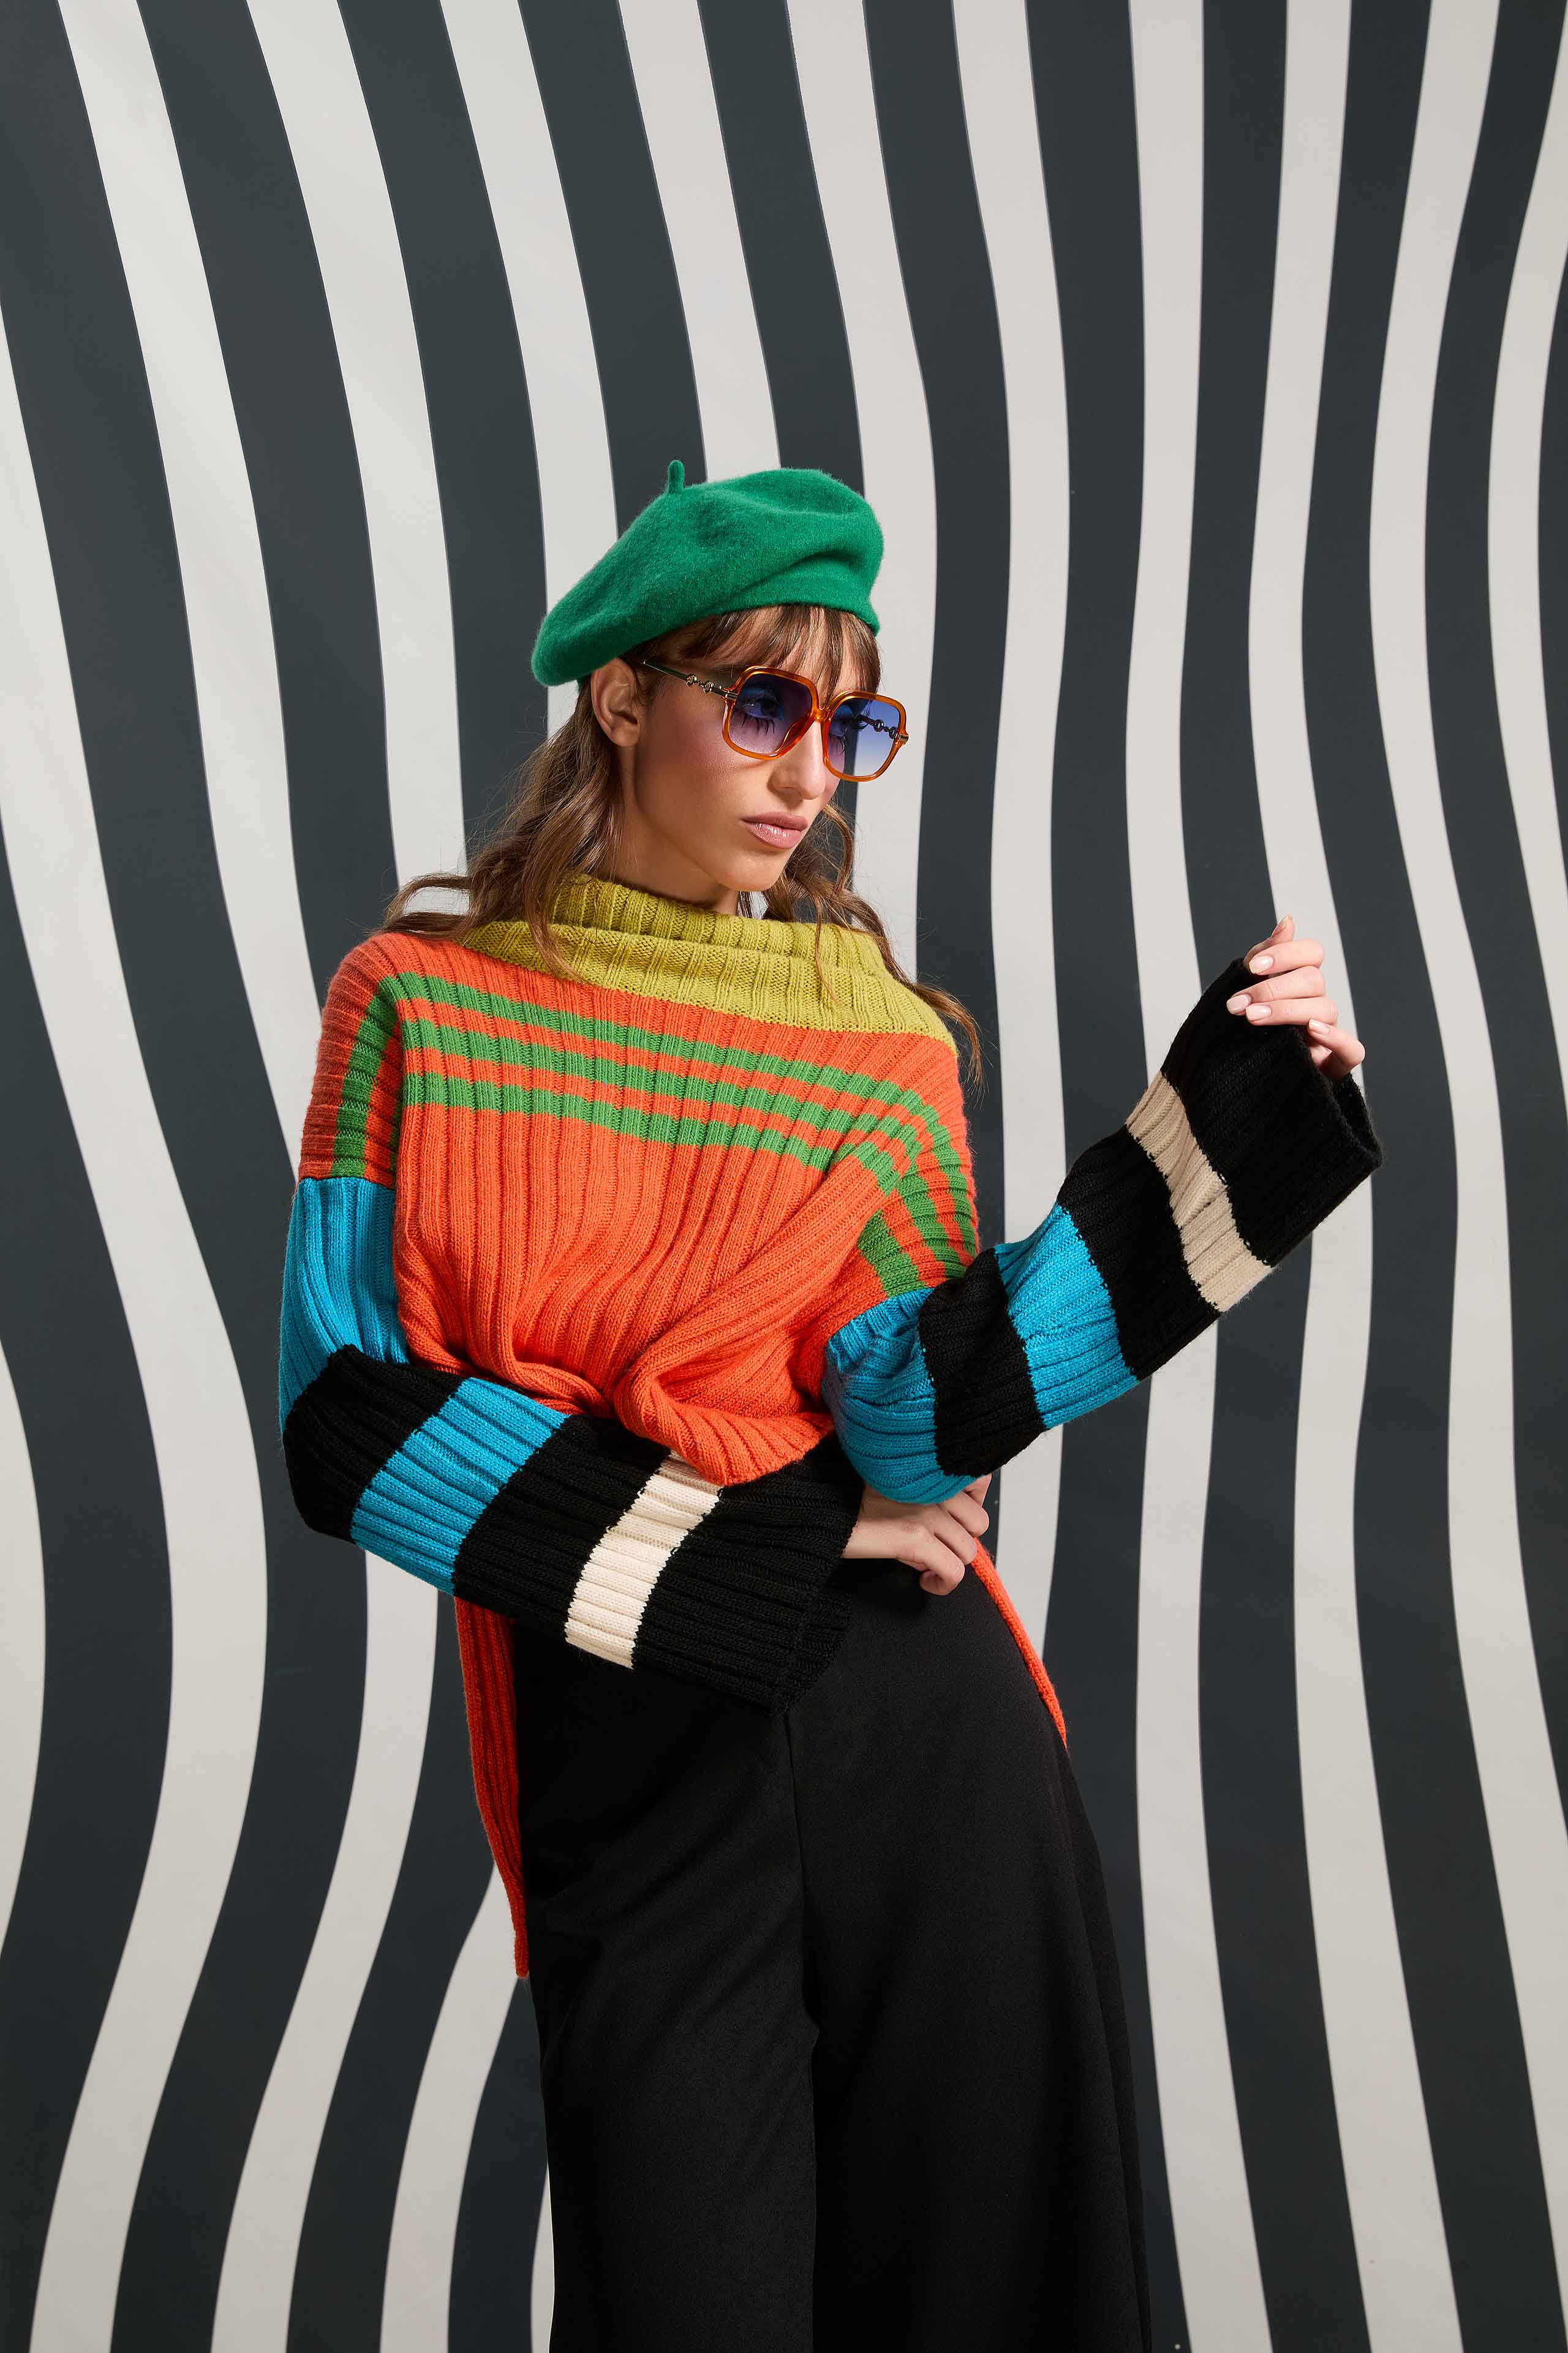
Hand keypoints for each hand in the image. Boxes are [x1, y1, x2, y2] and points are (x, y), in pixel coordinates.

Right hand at [841, 1472, 992, 1593]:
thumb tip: (937, 1529)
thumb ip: (918, 1493)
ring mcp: (926, 1512)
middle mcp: (932, 1486)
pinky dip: (943, 1583)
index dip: (971, 1506)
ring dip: (950, 1563)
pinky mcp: (914, 1539)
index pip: (979, 1480)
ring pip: (967, 1550)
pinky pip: (953, 1571)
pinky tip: (926, 1582)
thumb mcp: (886, 1478)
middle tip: (935, 1547)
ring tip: (927, 1567)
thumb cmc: (843, 1490)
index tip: (954, 1520)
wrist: (815, 1501)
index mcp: (928, 1466)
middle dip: (959, 1540)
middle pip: (977, 1522)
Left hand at [1224, 913, 1366, 1081]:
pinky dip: (1336, 1038)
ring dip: (1287, 1010)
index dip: (1285, 954)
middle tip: (1237, 1004)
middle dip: (1271, 989)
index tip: (1251, 967)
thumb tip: (1288, 921)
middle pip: (1312, 980)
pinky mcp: (1334, 1063)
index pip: (1310, 953)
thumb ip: (1264, 958)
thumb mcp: (1246, 992)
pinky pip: (1352, 1049)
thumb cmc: (1245, 1033)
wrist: (1239, 1082)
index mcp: (1299, 982)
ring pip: (1325, 1009)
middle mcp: (1316, 1004)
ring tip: (1252, 1018)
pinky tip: (1312, 1031)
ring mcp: (1327, 1033)